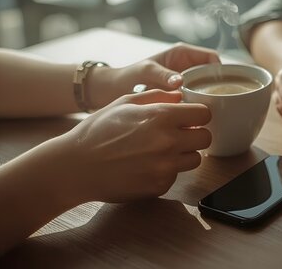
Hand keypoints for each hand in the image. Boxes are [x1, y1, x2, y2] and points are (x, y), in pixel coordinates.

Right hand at [55, 90, 210, 202]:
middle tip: (180, 135)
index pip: (204, 114)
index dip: (198, 115)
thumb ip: (157, 96)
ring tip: (163, 151)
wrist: (75, 166)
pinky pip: (176, 176)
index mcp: (161, 116)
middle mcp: (167, 142)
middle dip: (195, 135)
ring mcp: (164, 167)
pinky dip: (167, 171)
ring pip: (196, 159)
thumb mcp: (124, 102)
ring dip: (184, 154)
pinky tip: (147, 166)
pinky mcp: (158, 186)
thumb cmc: (97, 131)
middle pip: (206, 138)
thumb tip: (180, 96)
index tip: (190, 118)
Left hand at [89, 43, 219, 108]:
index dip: (220, 70)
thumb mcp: (146, 73)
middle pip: (213, 74)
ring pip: (208, 88)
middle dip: (218, 87)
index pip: (212, 58)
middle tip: (219, 104)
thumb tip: (180, 82)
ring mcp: (186, 81)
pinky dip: (201, 106)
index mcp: (183, 53)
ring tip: (211, 113)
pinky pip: (198, 99)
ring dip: (210, 98)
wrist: (112, 92)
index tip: (221, 87)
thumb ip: (163, 76)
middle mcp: (188, 66)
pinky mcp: (182, 96)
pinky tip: (199, 118)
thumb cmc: (128, 76)